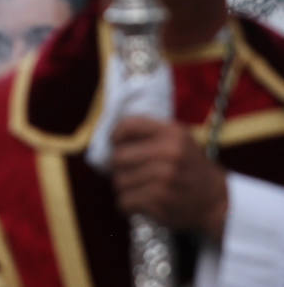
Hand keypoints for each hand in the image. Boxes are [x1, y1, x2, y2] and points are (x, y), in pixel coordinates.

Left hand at [109, 116, 228, 240]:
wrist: (219, 201)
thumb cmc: (191, 168)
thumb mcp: (180, 140)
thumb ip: (150, 132)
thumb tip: (113, 137)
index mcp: (173, 134)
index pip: (128, 126)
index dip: (116, 135)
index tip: (117, 144)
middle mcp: (170, 154)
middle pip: (119, 157)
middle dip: (117, 166)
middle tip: (126, 171)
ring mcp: (165, 179)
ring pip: (119, 181)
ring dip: (124, 187)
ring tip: (137, 188)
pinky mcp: (161, 201)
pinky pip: (125, 201)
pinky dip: (127, 204)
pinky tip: (138, 203)